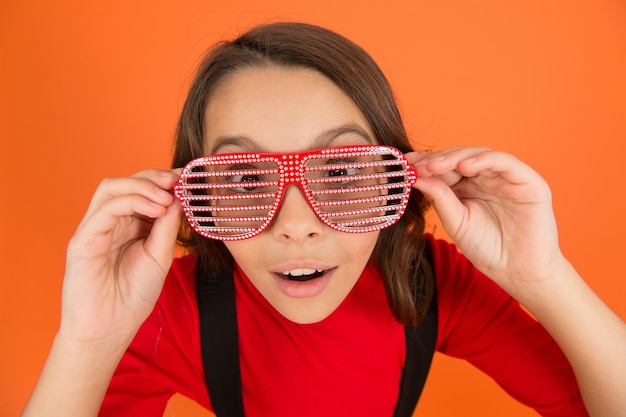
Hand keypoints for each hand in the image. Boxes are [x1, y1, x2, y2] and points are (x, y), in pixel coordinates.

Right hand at [60, 169, 181, 344]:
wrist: (110, 329)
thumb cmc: (133, 295)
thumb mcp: (160, 255)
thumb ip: (167, 227)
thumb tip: (178, 198)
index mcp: (128, 225)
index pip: (141, 191)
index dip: (163, 181)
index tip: (186, 179)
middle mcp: (109, 222)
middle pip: (125, 183)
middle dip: (153, 177)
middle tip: (177, 181)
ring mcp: (94, 228)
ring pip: (111, 188)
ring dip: (142, 185)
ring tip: (166, 196)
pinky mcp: (83, 239)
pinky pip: (105, 209)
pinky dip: (132, 201)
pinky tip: (156, 209)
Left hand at [407, 147, 563, 290]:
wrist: (518, 272)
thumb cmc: (487, 249)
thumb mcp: (456, 221)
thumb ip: (439, 197)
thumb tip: (415, 176)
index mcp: (468, 187)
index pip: (445, 168)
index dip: (425, 163)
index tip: (404, 164)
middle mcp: (487, 178)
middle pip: (460, 158)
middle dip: (437, 160)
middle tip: (418, 165)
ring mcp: (507, 178)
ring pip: (479, 155)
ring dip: (456, 157)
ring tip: (436, 166)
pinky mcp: (528, 181)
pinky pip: (505, 162)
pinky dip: (484, 160)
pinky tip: (465, 166)